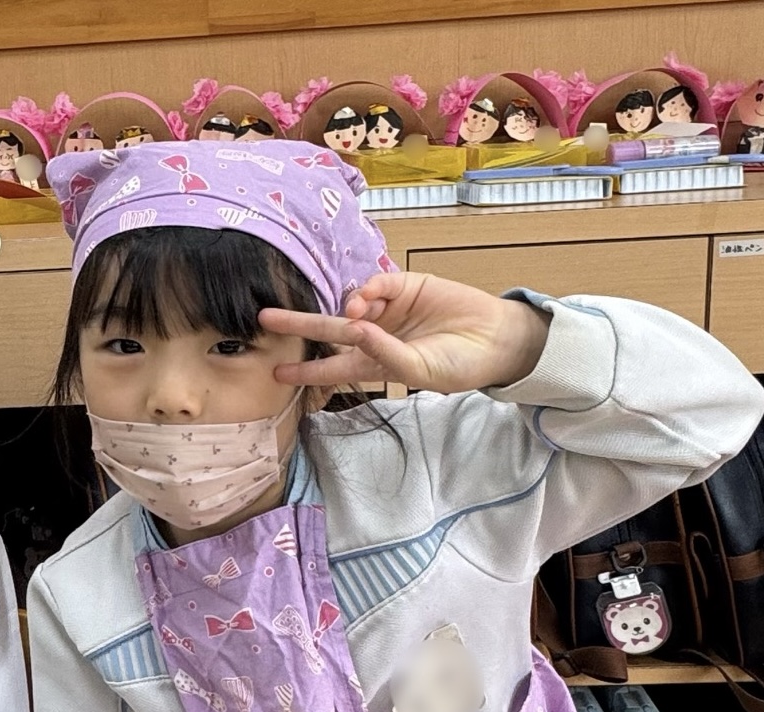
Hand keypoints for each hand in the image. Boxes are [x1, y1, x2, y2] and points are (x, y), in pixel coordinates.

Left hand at [261, 272, 550, 394]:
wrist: (496, 339)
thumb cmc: (460, 364)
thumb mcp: (420, 369)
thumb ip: (385, 354)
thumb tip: (354, 329)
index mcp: (374, 365)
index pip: (332, 368)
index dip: (305, 370)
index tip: (277, 373)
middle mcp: (375, 336)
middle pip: (328, 330)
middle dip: (298, 324)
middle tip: (267, 318)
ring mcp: (389, 309)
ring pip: (350, 304)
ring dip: (344, 308)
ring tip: (355, 314)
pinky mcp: (405, 285)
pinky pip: (376, 285)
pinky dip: (366, 290)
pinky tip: (367, 300)